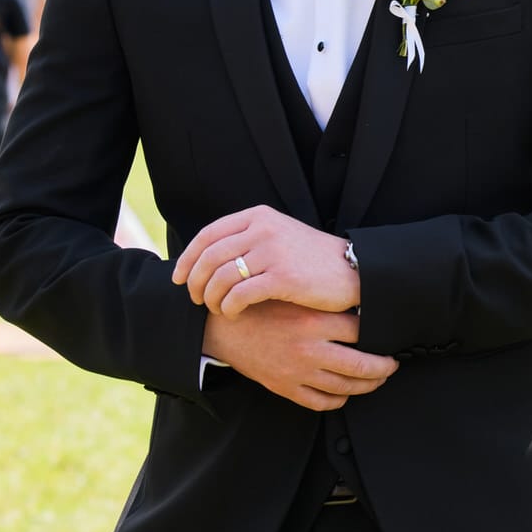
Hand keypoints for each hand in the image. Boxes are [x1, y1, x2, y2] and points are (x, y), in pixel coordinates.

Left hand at [173, 205, 359, 317]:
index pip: (208, 234)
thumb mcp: (278, 235)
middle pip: (210, 256)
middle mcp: (262, 229)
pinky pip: (240, 295)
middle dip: (195, 281)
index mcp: (258, 216)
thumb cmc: (311, 259)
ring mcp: (273, 252)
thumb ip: (247, 239)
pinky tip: (234, 314)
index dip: (187, 258)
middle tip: (194, 298)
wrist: (353, 269)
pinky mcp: (283, 277)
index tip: (178, 278)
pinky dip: (230, 307)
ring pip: (221, 277)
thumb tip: (208, 259)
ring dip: (211, 298)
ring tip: (216, 309)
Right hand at [203, 300, 396, 411]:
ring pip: (346, 387)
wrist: (223, 328)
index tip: (389, 332)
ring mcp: (298, 373)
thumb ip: (322, 302)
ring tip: (377, 377)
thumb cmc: (260, 306)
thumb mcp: (292, 294)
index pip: (361, 330)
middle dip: (384, 367)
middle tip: (393, 362)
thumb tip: (361, 305)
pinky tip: (345, 391)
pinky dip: (340, 399)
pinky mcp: (286, 389)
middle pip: (362, 365)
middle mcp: (309, 349)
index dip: (380, 332)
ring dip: (368, 384)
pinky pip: (323, 402)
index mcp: (312, 321)